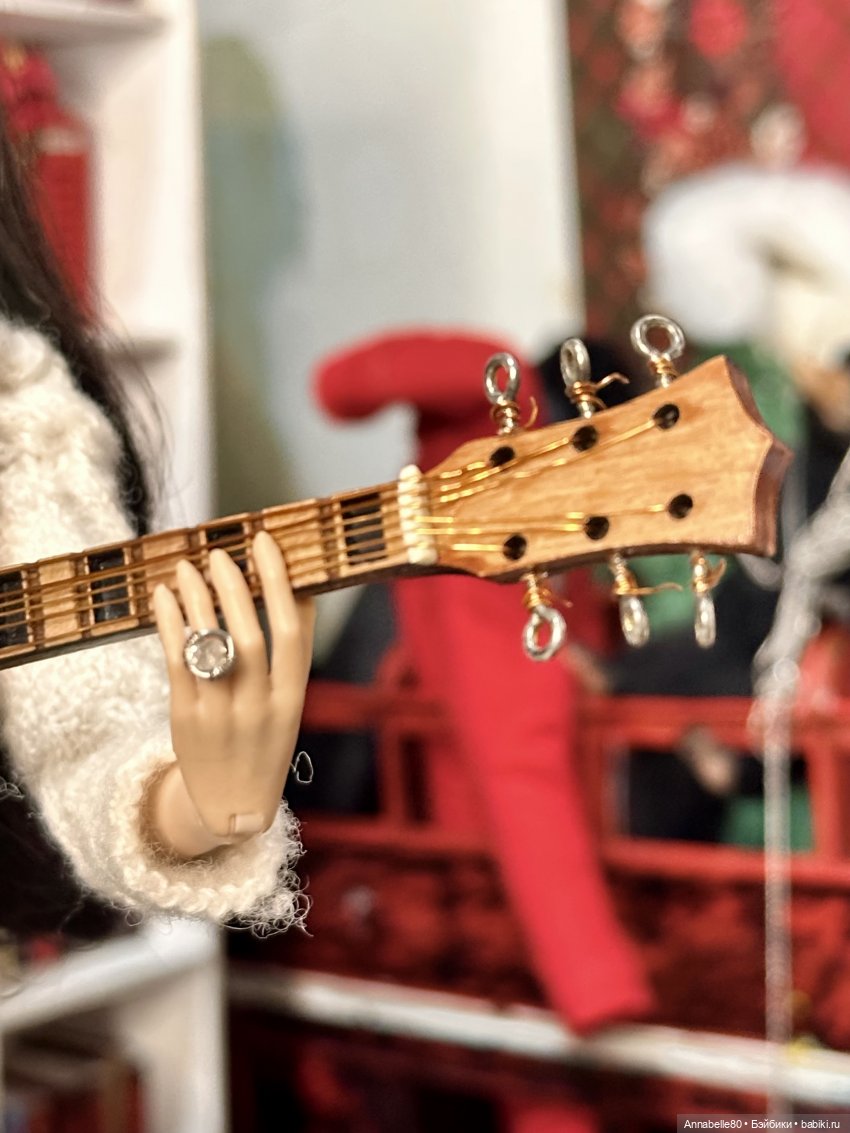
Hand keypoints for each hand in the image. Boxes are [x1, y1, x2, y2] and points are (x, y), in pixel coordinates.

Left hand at [149, 531, 314, 857]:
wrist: (232, 809)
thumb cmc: (263, 744)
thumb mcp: (288, 705)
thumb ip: (288, 657)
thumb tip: (296, 592)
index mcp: (292, 700)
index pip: (293, 633)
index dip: (281, 584)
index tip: (267, 544)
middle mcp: (259, 706)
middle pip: (249, 635)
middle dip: (235, 588)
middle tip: (221, 552)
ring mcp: (220, 713)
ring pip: (210, 645)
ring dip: (198, 599)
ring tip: (189, 566)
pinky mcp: (185, 718)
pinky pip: (176, 662)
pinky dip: (170, 624)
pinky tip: (165, 597)